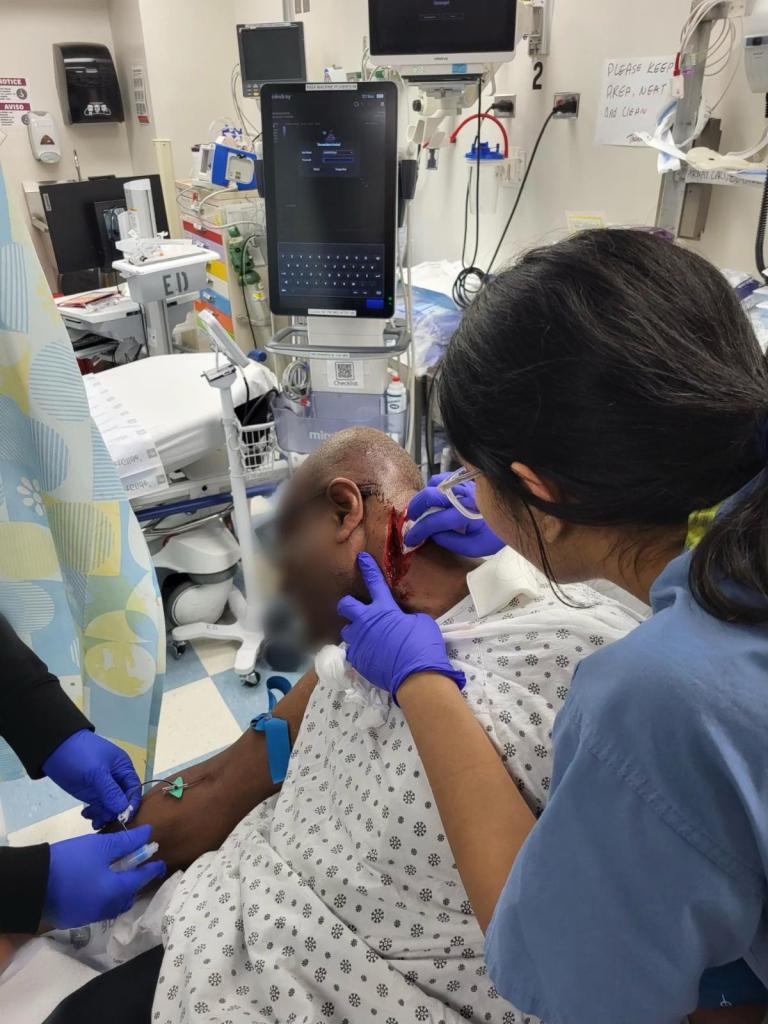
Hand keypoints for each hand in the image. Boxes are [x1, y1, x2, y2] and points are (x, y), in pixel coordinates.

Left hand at [43, 730, 139, 829]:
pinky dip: (95, 814)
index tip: (124, 817)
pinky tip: (86, 815)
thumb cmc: (81, 755)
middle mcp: (116, 779)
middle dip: (115, 812)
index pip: (134, 789)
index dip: (131, 803)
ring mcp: (103, 788)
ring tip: (94, 821)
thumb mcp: (97, 772)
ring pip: (110, 807)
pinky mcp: (91, 794)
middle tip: (103, 819)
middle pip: (123, 801)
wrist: (54, 749)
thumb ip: (111, 791)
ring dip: (104, 815)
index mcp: (123, 768)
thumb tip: (124, 809)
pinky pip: (99, 807)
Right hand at [43, 825, 165, 929]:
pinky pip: (99, 908)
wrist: (32, 882)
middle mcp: (106, 908)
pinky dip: (105, 897)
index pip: (141, 878)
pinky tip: (100, 886)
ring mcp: (90, 916)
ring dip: (122, 891)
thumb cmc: (70, 861)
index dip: (153, 868)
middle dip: (137, 882)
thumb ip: (126, 842)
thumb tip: (148, 833)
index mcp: (115, 891)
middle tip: (140, 868)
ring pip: (114, 904)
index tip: (162, 862)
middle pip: (129, 895)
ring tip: (121, 876)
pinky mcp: (76, 918)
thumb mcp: (100, 846)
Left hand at [337, 552, 465, 700]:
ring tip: (365, 637)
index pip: (374, 582)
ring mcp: (359, 641)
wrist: (417, 676)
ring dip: (354, 631)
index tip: (361, 558)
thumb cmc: (423, 645)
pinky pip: (352, 651)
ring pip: (346, 630)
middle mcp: (366, 622)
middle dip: (348, 605)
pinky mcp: (357, 659)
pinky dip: (359, 651)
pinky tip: (369, 655)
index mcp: (384, 609)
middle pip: (345, 605)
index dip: (368, 568)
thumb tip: (403, 620)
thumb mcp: (421, 623)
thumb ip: (407, 617)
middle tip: (356, 610)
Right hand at [404, 474, 504, 556]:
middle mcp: (462, 496)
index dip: (416, 531)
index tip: (409, 539)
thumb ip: (451, 542)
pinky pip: (445, 477)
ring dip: (425, 495)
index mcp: (464, 516)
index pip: (432, 522)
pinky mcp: (467, 477)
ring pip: (435, 482)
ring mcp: (464, 484)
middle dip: (415, 509)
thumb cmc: (495, 534)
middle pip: (429, 496)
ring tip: (424, 509)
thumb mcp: (475, 547)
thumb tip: (432, 534)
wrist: (517, 514)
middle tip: (412, 520)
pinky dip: (436, 486)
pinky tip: (439, 498)